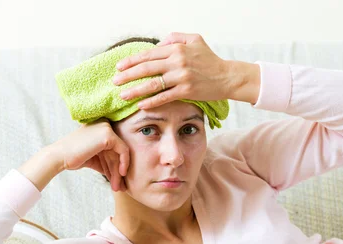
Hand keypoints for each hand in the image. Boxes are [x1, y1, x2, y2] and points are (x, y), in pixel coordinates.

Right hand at [52, 120, 129, 191]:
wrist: (59, 157)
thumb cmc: (74, 158)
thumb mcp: (95, 159)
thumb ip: (108, 161)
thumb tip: (122, 173)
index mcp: (100, 128)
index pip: (113, 149)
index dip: (115, 166)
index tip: (115, 180)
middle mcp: (104, 124)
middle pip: (117, 152)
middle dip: (118, 171)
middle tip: (120, 187)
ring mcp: (106, 127)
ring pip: (120, 153)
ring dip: (119, 172)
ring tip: (118, 187)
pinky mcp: (108, 134)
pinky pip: (123, 150)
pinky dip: (124, 163)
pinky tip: (120, 174)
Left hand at [112, 32, 235, 108]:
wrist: (227, 77)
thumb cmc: (210, 59)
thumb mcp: (194, 40)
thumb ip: (174, 38)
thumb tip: (157, 45)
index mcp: (177, 49)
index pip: (148, 55)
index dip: (132, 61)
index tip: (119, 66)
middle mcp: (177, 62)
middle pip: (146, 69)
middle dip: (128, 75)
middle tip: (115, 81)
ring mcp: (182, 77)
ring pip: (153, 84)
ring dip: (135, 90)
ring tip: (123, 95)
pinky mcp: (187, 91)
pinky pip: (165, 97)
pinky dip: (151, 101)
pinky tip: (141, 105)